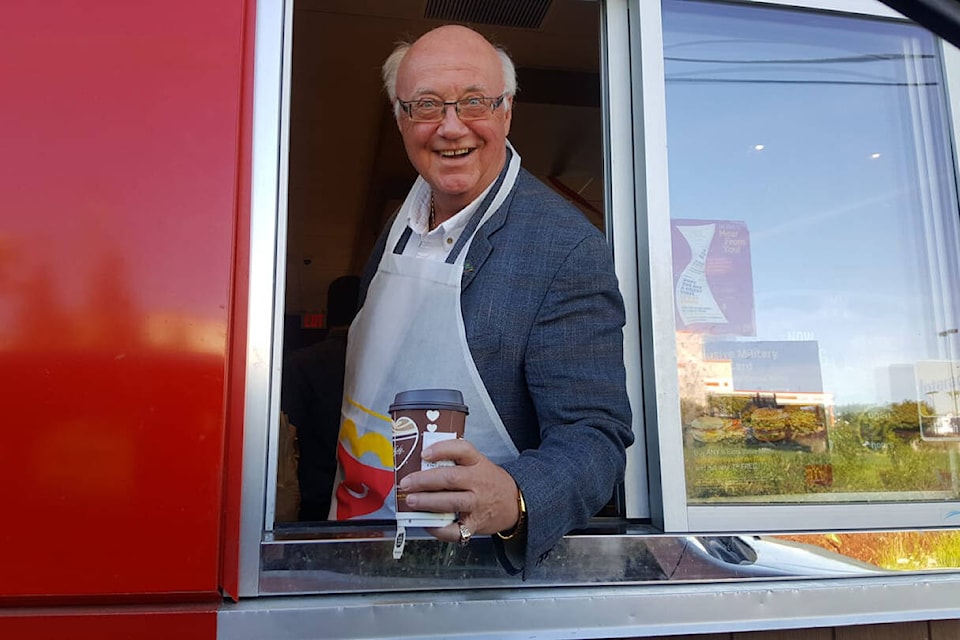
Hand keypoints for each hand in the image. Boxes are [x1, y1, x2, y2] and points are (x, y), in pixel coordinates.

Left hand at [398, 438, 519, 542]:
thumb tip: (421, 464)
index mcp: (478, 463)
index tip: (425, 453)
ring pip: (451, 502)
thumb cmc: (489, 481)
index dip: (442, 450)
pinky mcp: (475, 525)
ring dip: (427, 502)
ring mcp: (477, 504)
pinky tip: (427, 523)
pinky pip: (455, 530)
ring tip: (411, 501)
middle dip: (424, 481)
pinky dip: (438, 528)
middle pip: (450, 478)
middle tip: (407, 484)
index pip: (462, 450)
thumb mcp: (478, 464)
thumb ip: (455, 462)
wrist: (514, 502)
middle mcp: (478, 483)